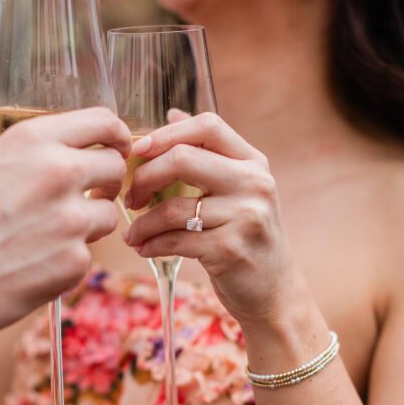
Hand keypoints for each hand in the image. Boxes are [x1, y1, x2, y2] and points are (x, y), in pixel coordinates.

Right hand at [0, 107, 130, 331]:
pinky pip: (87, 255)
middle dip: (107, 183)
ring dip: (88, 225)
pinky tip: (32, 265)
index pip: (103, 123)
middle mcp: (59, 172)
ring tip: (47, 236)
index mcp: (34, 140)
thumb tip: (80, 158)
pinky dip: (66, 262)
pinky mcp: (74, 261)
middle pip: (115, 167)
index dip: (118, 137)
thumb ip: (38, 157)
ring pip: (108, 215)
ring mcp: (71, 218)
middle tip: (89, 196)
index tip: (118, 148)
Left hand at [123, 112, 302, 328]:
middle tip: (129, 197)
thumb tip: (171, 114)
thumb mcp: (237, 189)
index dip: (165, 133)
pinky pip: (175, 240)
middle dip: (144, 177)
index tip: (137, 150)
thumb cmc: (246, 236)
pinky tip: (143, 248)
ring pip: (173, 208)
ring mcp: (245, 217)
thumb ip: (206, 152)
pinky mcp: (230, 250)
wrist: (274, 290)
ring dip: (142, 222)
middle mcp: (254, 184)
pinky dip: (151, 244)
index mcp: (253, 162)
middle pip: (183, 159)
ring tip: (133, 233)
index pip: (207, 126)